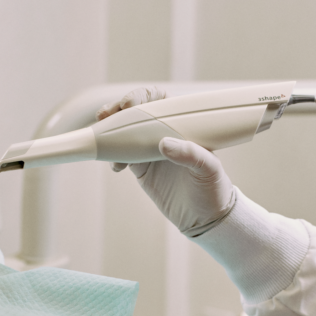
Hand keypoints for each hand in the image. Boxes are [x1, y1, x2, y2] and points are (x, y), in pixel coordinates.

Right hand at [96, 87, 235, 233]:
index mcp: (184, 126)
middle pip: (137, 112)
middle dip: (118, 109)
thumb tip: (164, 143)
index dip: (144, 97)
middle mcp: (165, 133)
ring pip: (125, 131)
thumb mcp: (209, 170)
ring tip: (102, 138)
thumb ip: (190, 154)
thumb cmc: (213, 190)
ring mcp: (151, 150)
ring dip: (110, 130)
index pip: (162, 100)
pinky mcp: (141, 167)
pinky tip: (116, 166)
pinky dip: (112, 156)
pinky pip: (121, 155)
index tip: (130, 104)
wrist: (205, 219)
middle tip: (105, 116)